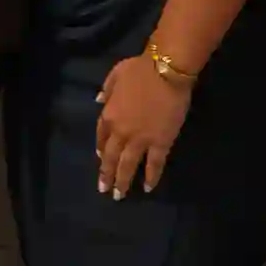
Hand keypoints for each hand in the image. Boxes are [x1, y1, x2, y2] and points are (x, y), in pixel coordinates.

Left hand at [91, 52, 192, 199]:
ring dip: (123, 181)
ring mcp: (141, 139)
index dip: (101, 149)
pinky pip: (155, 164)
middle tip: (104, 190)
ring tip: (120, 195)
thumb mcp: (115, 74)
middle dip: (107, 174)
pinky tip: (148, 187)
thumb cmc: (140, 69)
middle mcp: (121, 131)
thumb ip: (106, 90)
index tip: (101, 158)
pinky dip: (151, 176)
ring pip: (129, 165)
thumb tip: (99, 100)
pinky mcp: (161, 142)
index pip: (101, 136)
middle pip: (111, 156)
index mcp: (109, 114)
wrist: (166, 71)